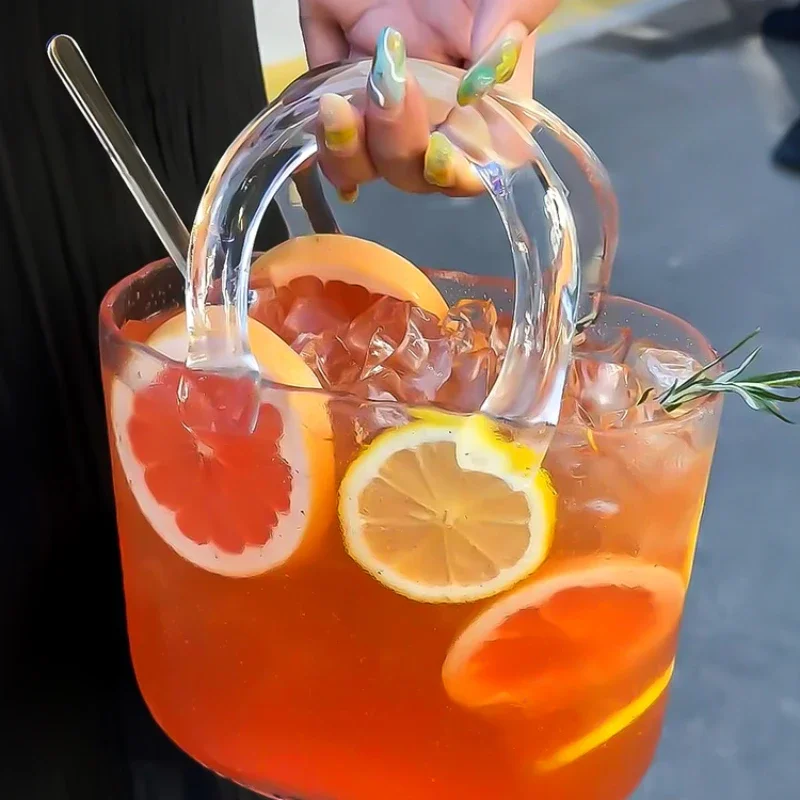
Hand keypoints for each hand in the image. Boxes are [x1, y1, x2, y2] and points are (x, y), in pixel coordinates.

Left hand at [299, 0, 558, 198]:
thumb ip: (515, 10)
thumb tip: (486, 78)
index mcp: (483, 79)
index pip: (483, 158)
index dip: (464, 173)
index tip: (442, 151)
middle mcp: (433, 96)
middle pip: (417, 169)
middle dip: (402, 148)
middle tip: (392, 85)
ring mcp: (381, 89)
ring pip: (367, 163)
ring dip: (354, 152)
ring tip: (341, 104)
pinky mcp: (332, 72)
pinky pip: (323, 130)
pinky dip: (322, 134)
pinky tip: (328, 108)